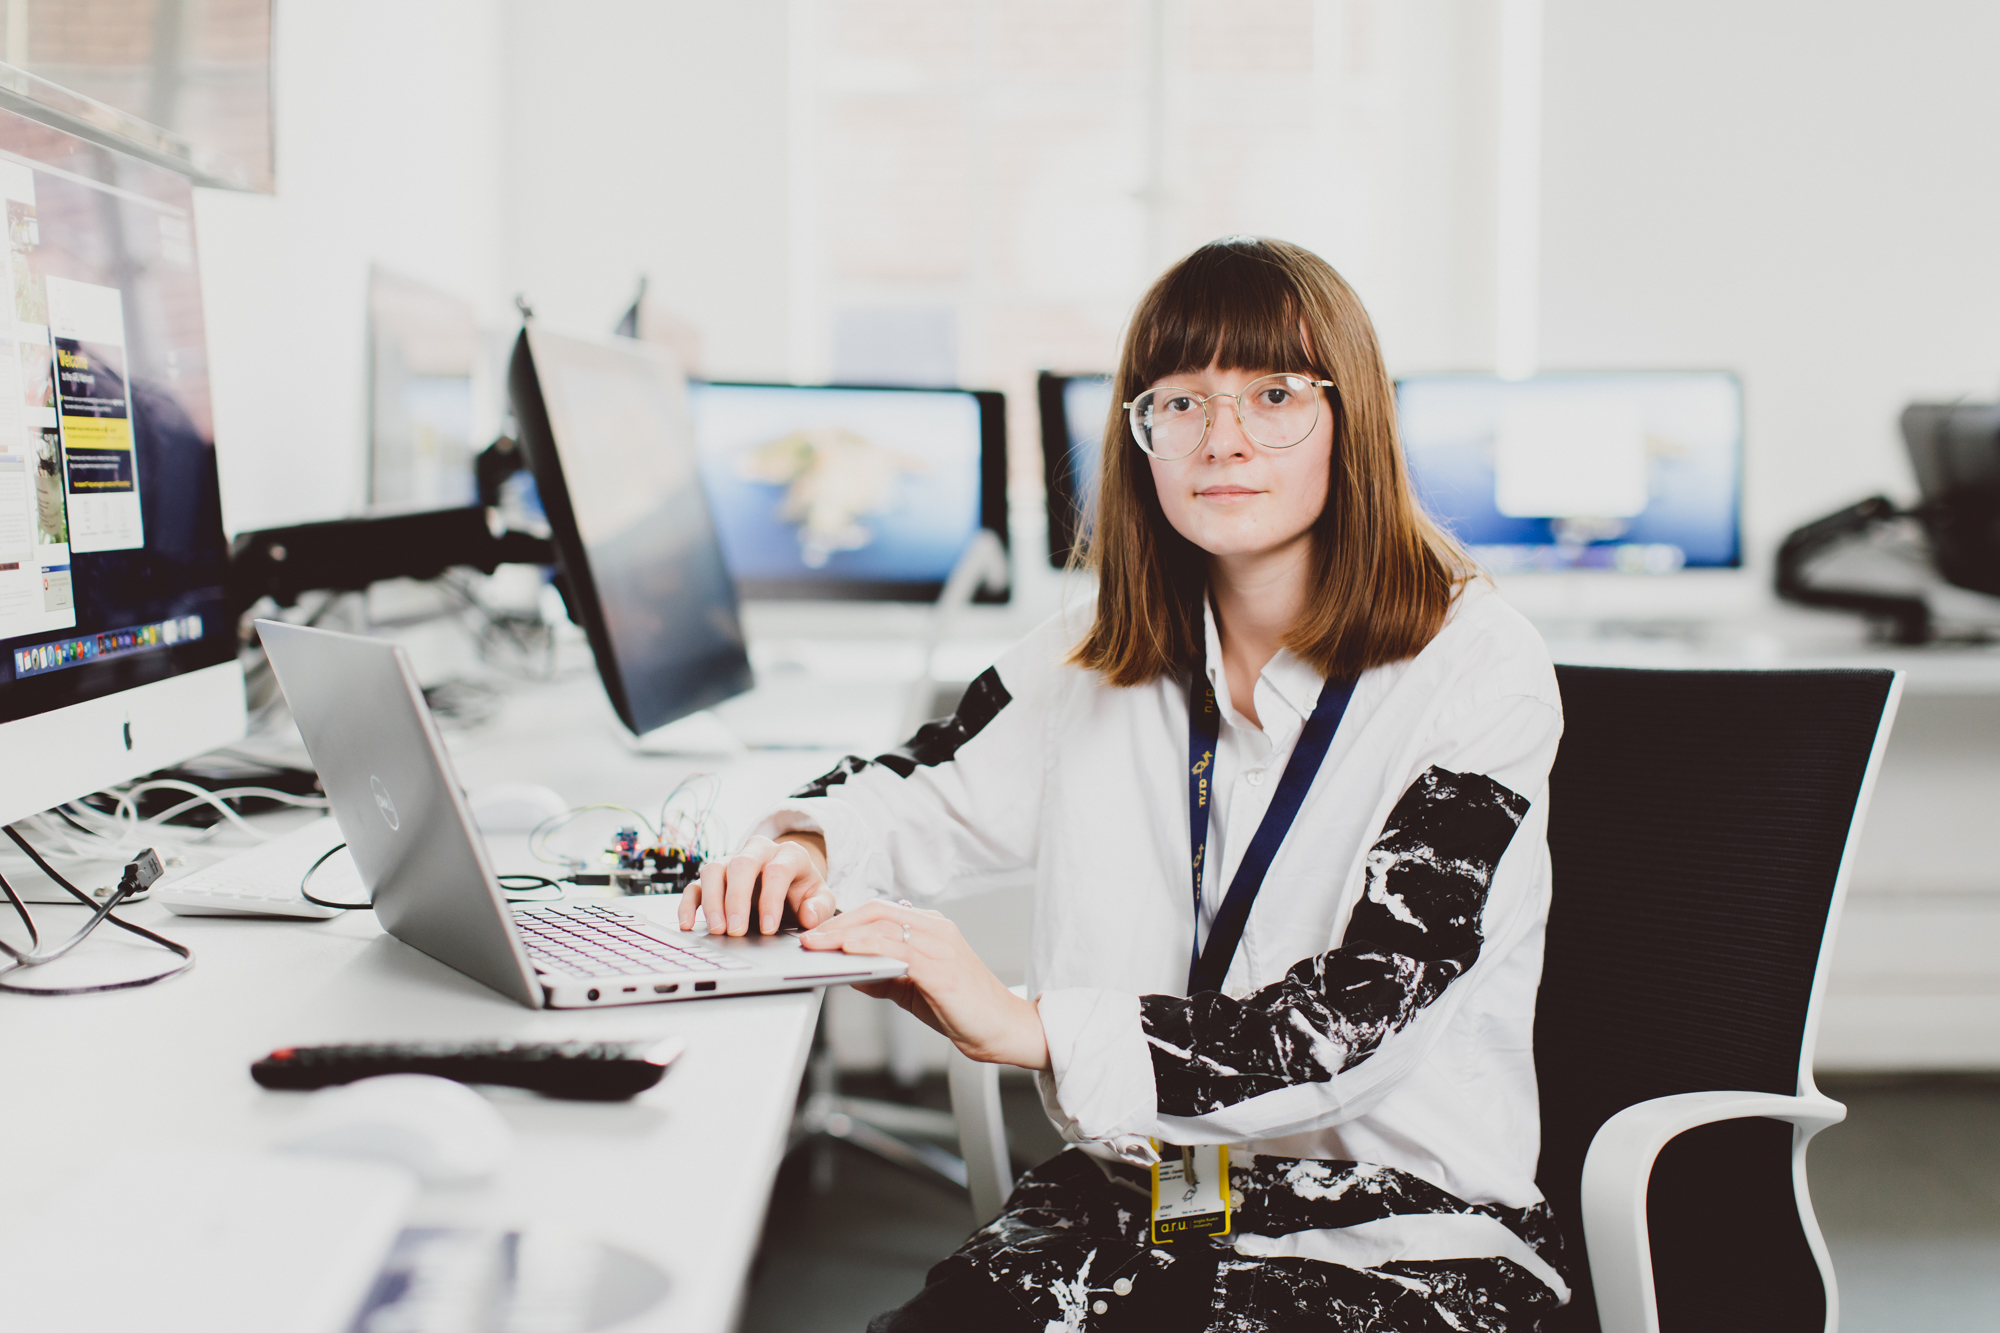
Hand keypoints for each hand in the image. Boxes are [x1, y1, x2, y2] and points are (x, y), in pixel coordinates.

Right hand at [679, 833, 836, 936]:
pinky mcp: (714, 877)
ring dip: (713, 901)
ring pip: (714, 870)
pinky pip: (695, 885)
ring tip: (717, 930)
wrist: (789, 882)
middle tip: (736, 929)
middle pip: (742, 864)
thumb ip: (819, 906)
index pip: (777, 870)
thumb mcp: (820, 898)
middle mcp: (758, 851)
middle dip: (737, 899)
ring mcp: (732, 861)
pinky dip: (688, 903)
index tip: (769, 929)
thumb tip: (808, 917)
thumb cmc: (803, 891)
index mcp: (789, 854)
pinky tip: (687, 923)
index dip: (772, 900)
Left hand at [801, 900, 1049, 1070]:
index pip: (879, 912)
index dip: (844, 919)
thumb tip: (845, 968)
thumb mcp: (912, 987)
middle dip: (837, 923)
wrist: (1002, 1029)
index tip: (817, 932)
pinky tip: (848, 953)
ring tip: (817, 945)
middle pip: (876, 911)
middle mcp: (936, 929)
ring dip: (844, 934)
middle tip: (807, 937)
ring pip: (883, 926)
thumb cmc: (962, 1008)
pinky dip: (869, 947)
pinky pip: (898, 949)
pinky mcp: (940, 967)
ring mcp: (940, 945)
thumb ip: (882, 974)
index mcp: (930, 928)